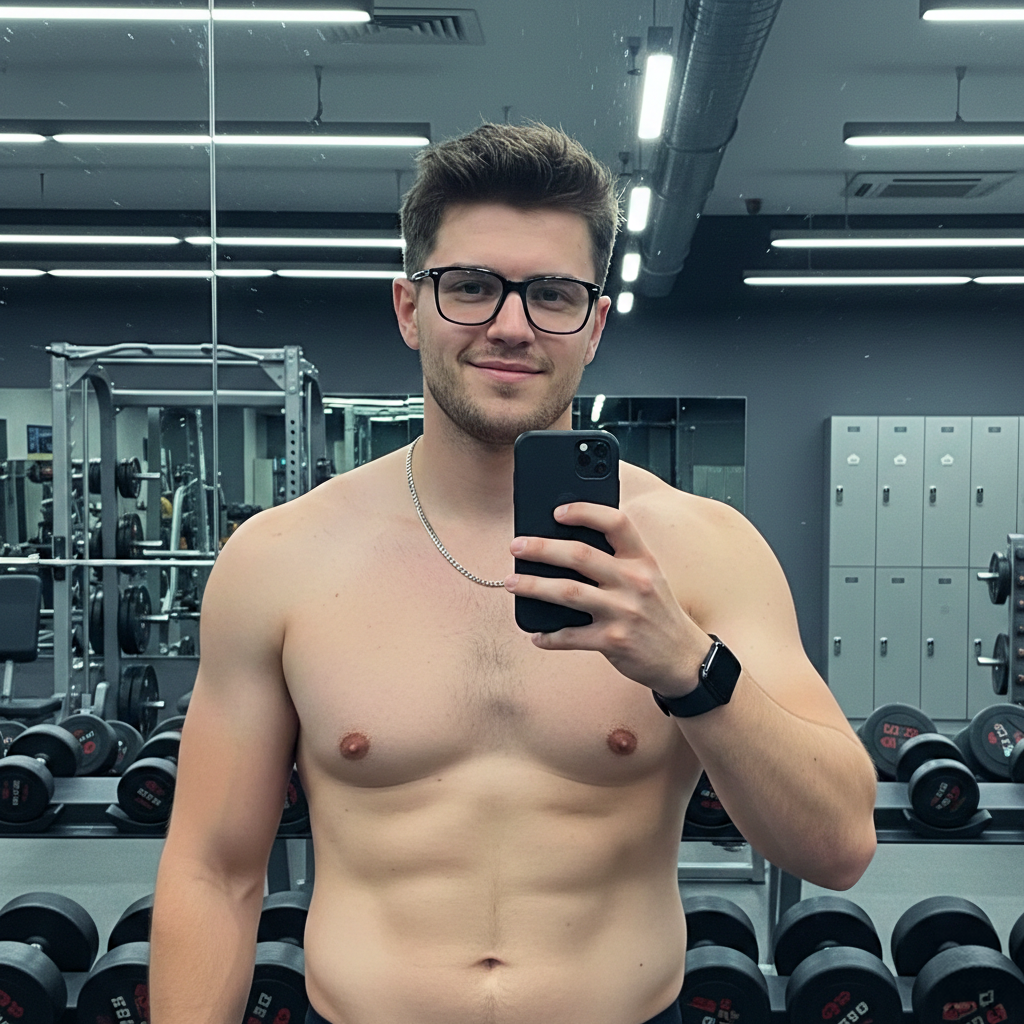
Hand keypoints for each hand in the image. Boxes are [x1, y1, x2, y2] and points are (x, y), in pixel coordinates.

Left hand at [505, 501, 708, 694]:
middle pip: (581, 555)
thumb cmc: (657, 612)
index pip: (615, 522)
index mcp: (643, 559)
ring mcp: (624, 612)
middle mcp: (635, 581)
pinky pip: (570, 636)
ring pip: (568, 592)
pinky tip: (536, 635)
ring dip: (533, 586)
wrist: (684, 658)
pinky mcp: (614, 641)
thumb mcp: (649, 577)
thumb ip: (619, 560)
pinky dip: (548, 636)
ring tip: (511, 582)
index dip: (584, 512)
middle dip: (542, 549)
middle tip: (516, 546)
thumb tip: (566, 545)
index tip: (557, 512)